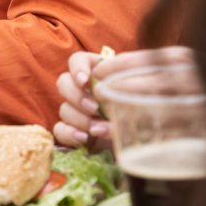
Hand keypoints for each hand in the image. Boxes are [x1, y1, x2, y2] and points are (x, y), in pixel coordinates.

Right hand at [53, 45, 195, 147]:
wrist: (144, 145)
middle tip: (94, 108)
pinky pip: (59, 129)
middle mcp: (83, 90)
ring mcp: (75, 111)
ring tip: (99, 128)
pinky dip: (69, 133)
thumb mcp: (144, 98)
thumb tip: (125, 92)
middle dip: (77, 96)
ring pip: (63, 108)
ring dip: (79, 118)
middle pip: (63, 82)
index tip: (85, 80)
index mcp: (97, 73)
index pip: (76, 60)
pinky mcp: (73, 132)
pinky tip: (84, 138)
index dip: (77, 68)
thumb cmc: (146, 114)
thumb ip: (135, 91)